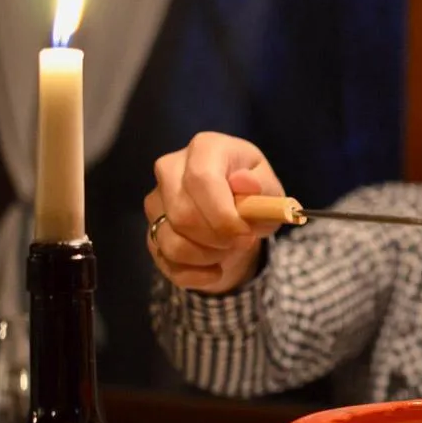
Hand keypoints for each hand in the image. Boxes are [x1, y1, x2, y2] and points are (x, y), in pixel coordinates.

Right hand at [143, 132, 285, 293]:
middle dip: (218, 238)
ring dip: (208, 256)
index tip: (245, 233)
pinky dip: (198, 274)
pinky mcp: (150, 231)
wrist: (238, 215)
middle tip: (242, 241)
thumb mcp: (270, 192)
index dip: (224, 215)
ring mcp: (155, 201)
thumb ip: (263, 189)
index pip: (201, 179)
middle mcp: (170, 168)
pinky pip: (167, 262)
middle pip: (183, 215)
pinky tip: (216, 267)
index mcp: (205, 148)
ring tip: (229, 248)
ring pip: (171, 242)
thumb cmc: (255, 197)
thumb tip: (244, 182)